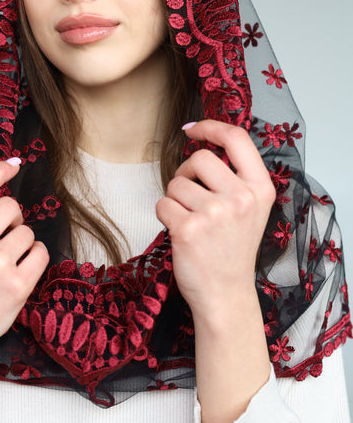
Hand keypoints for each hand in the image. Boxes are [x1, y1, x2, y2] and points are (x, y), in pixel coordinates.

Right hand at [0, 160, 48, 371]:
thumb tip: (1, 177)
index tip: (13, 166)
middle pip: (11, 206)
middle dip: (12, 219)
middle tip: (2, 238)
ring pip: (28, 232)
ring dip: (22, 243)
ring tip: (5, 262)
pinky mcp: (17, 284)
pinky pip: (41, 253)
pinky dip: (35, 259)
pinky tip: (19, 271)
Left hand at [156, 120, 274, 322]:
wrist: (226, 295)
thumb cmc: (232, 250)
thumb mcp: (249, 209)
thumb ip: (234, 177)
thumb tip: (199, 140)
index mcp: (260, 189)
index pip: (237, 139)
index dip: (211, 127)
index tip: (193, 129)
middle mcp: (241, 198)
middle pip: (199, 158)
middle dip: (186, 173)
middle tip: (190, 196)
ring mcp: (215, 214)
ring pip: (176, 182)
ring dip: (175, 198)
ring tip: (190, 220)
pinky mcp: (188, 229)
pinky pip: (162, 204)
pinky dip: (164, 215)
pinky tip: (180, 232)